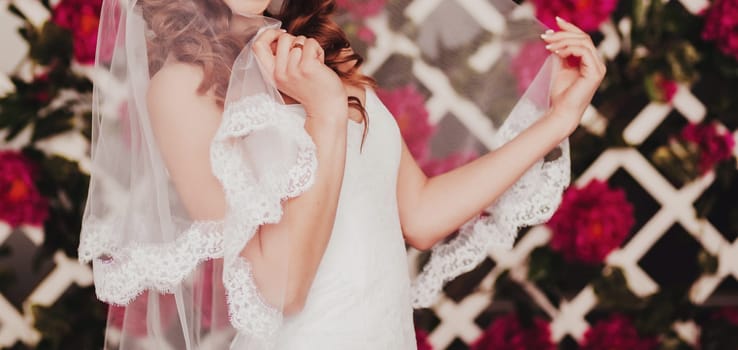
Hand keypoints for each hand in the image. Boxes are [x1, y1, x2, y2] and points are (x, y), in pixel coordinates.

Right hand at [252, 29, 347, 121]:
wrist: (326, 108)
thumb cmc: (311, 88)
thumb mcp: (288, 76)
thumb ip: (280, 59)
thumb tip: (280, 35)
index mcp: (271, 75)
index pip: (257, 45)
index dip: (269, 34)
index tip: (282, 36)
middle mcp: (279, 73)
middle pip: (283, 38)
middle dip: (296, 41)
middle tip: (304, 56)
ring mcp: (292, 70)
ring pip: (299, 39)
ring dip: (309, 47)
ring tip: (313, 63)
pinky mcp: (306, 67)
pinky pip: (310, 43)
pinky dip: (318, 50)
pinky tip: (320, 64)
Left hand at [541, 17, 605, 135]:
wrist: (561, 112)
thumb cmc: (561, 94)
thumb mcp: (560, 68)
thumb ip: (562, 53)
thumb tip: (555, 38)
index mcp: (590, 62)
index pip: (583, 38)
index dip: (570, 28)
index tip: (556, 21)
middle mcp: (597, 63)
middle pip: (584, 37)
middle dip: (563, 33)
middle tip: (546, 36)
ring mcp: (598, 68)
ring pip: (584, 42)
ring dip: (563, 40)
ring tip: (548, 45)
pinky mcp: (595, 73)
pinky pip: (584, 51)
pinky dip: (568, 48)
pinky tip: (556, 52)